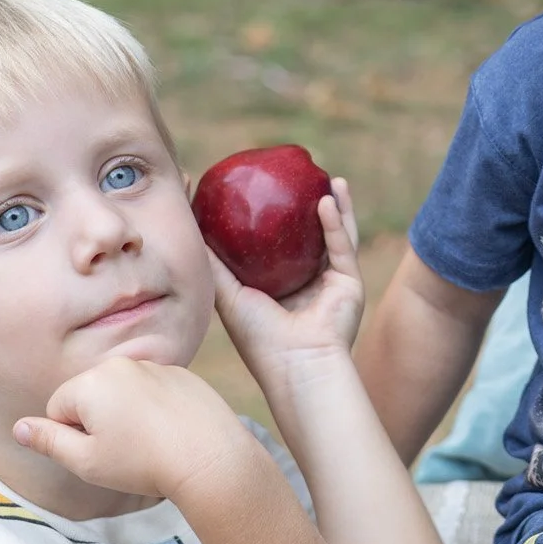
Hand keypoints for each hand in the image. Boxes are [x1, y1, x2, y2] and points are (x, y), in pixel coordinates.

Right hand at [14, 356, 253, 501]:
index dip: (72, 437)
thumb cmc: (142, 463)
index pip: (58, 407)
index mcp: (91, 381)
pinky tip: (170, 433)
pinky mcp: (183, 375)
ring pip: (123, 394)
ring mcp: (155, 366)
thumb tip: (18, 427)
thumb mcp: (86, 461)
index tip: (99, 452)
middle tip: (124, 450)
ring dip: (125, 415)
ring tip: (149, 444)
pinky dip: (155, 409)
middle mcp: (121, 364)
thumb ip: (48, 441)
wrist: (209, 457)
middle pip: (90, 395)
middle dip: (97, 422)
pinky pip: (153, 392)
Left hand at [211, 177, 365, 379]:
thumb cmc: (258, 338)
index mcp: (279, 288)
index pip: (274, 246)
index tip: (258, 189)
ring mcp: (330, 282)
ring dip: (335, 205)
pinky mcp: (350, 283)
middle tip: (299, 177)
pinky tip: (327, 199)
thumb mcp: (227, 295)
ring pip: (335, 234)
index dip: (267, 219)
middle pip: (309, 236)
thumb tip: (192, 225)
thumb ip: (214, 263)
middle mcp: (307, 282)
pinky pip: (342, 246)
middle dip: (307, 206)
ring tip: (328, 177)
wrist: (296, 366)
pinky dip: (336, 223)